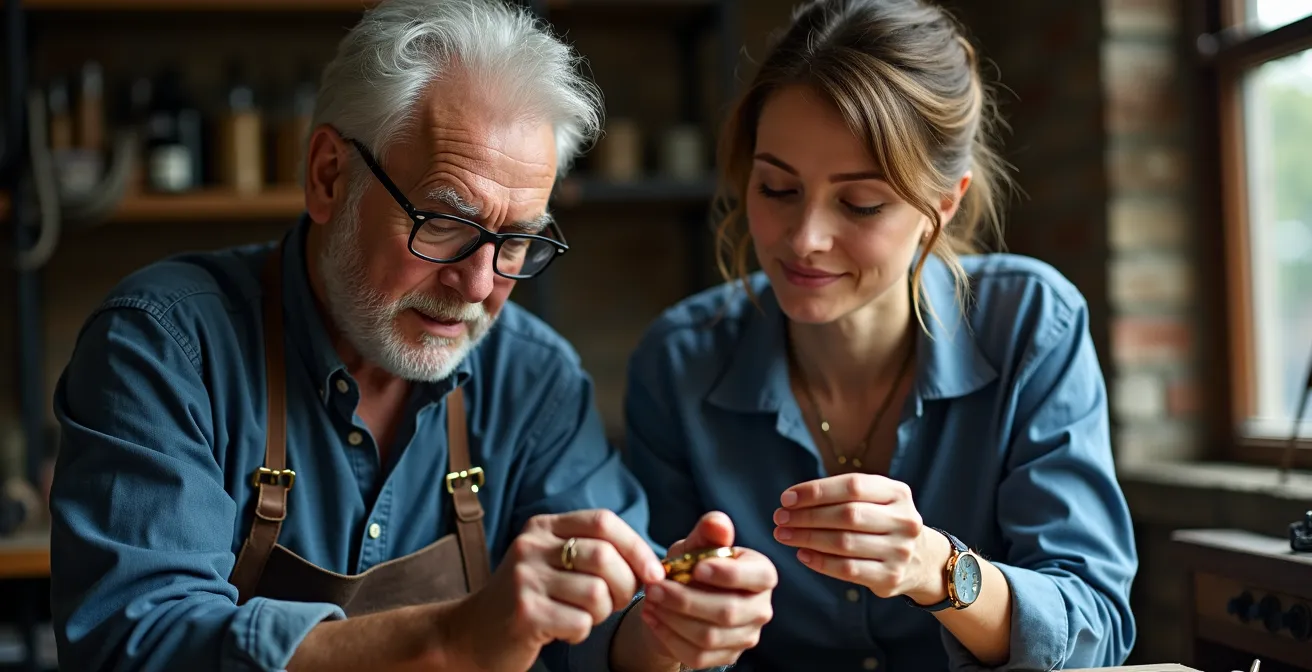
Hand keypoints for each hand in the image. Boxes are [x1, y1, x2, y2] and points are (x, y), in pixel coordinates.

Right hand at [451, 509, 665, 670]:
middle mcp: (531, 545)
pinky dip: (581, 633)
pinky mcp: (524, 612)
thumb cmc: (531, 599)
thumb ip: (594, 553)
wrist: (472, 634)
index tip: (654, 573)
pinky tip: (563, 631)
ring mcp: (525, 578)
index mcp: (543, 527)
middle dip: (625, 586)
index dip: (636, 547)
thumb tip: (653, 565)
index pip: (603, 521)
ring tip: (582, 616)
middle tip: (616, 603)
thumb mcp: (554, 563)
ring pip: (597, 593)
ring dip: (601, 613)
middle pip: (604, 556)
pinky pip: (580, 622)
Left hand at [626, 512, 776, 670]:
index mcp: (762, 574)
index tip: (696, 568)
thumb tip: (718, 523)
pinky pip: (697, 656)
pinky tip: (652, 619)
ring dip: (673, 619)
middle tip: (654, 588)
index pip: (759, 577)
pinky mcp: (727, 656)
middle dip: (686, 600)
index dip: (729, 574)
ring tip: (649, 601)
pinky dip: (669, 638)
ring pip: (710, 636)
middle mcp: (761, 608)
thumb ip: (707, 532)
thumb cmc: (692, 566)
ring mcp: (747, 636)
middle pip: (728, 611)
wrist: (678, 600)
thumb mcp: (696, 545)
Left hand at [773, 473, 944, 599]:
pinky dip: (820, 561)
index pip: (853, 486)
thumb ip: (842, 494)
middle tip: (780, 518)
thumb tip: (792, 501)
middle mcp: (903, 521)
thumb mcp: (876, 499)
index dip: (816, 491)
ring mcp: (900, 551)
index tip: (787, 498)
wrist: (922, 559)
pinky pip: (847, 569)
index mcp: (898, 493)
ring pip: (844, 543)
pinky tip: (802, 554)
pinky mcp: (890, 577)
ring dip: (807, 538)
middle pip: (847, 515)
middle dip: (807, 516)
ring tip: (783, 535)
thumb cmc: (883, 522)